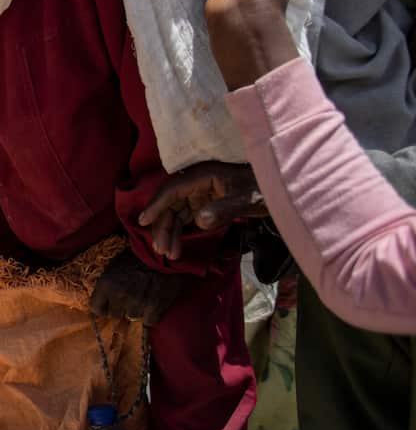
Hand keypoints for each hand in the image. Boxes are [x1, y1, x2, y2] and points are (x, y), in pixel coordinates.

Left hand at [90, 248, 187, 325]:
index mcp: (106, 284)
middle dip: (119, 309)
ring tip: (141, 300)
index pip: (96, 308)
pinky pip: (149, 321)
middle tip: (127, 300)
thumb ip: (107, 284)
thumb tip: (103, 300)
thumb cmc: (136, 257)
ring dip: (136, 311)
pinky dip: (150, 315)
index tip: (108, 305)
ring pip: (132, 318)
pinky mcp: (155, 307)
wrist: (162, 252)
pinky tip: (152, 305)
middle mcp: (119, 295)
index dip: (103, 307)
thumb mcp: (114, 266)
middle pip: (114, 316)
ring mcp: (137, 302)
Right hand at [138, 162, 266, 259]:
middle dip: (163, 226)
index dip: (157, 204)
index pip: (173, 188)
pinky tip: (178, 248)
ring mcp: (201, 192)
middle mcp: (198, 181)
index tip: (144, 221)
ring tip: (169, 255)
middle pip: (170, 202)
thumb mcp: (249, 201)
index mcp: (205, 174)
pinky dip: (180, 233)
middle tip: (162, 250)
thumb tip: (200, 221)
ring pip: (175, 212)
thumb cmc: (267, 191)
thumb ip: (225, 210)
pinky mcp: (205, 202)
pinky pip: (185, 217)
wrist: (284, 190)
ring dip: (170, 233)